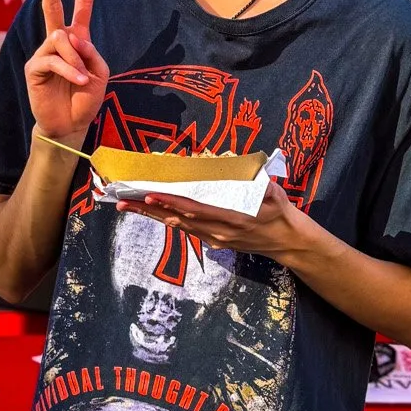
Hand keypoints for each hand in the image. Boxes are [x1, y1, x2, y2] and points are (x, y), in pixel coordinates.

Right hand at [27, 0, 109, 147]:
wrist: (70, 125)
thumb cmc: (85, 98)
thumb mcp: (100, 72)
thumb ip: (90, 51)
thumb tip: (68, 38)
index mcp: (78, 39)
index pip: (81, 5)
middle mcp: (58, 42)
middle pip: (53, 6)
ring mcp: (44, 53)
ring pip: (60, 39)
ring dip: (75, 60)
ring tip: (82, 79)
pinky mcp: (34, 67)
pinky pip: (54, 60)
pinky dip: (69, 70)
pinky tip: (78, 82)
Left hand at [118, 179, 314, 266]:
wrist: (287, 241)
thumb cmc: (280, 212)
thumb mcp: (273, 194)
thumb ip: (258, 183)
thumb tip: (246, 168)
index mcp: (232, 218)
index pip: (195, 209)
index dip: (171, 202)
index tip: (151, 193)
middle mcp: (218, 232)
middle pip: (177, 220)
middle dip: (149, 210)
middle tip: (123, 201)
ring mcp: (214, 239)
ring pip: (177, 226)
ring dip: (152, 215)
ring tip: (129, 205)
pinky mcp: (213, 242)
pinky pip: (185, 229)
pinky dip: (167, 219)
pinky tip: (151, 212)